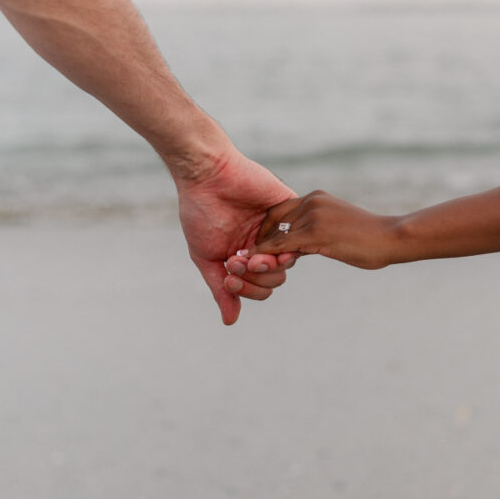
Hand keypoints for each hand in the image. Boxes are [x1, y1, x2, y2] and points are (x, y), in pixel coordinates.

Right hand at [176, 149, 298, 324]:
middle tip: (238, 262)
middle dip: (257, 278)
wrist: (206, 176)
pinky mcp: (289, 208)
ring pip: (289, 260)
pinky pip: (298, 234)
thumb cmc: (200, 213)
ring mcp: (278, 226)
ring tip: (250, 255)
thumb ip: (222, 289)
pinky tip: (267, 243)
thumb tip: (231, 322)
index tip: (229, 276)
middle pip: (276, 277)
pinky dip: (284, 244)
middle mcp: (263, 243)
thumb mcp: (207, 257)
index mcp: (245, 255)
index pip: (260, 286)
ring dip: (269, 265)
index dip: (248, 289)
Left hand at [248, 190, 401, 269]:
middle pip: (272, 220)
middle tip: (248, 257)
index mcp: (316, 197)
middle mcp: (312, 201)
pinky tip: (258, 267)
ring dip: (260, 252)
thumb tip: (299, 246)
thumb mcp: (338, 226)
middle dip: (259, 239)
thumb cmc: (370, 237)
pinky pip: (283, 246)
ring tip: (248, 266)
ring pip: (275, 235)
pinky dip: (267, 256)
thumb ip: (317, 230)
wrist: (393, 237)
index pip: (279, 210)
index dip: (267, 229)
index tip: (260, 246)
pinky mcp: (316, 233)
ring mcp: (313, 215)